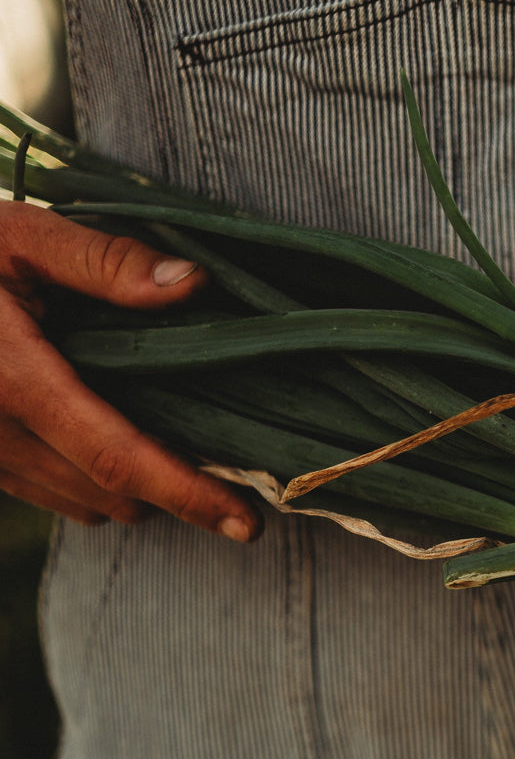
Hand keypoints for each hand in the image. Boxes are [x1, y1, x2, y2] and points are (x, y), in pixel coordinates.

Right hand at [0, 200, 259, 537]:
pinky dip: (93, 481)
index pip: (116, 456)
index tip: (246, 523)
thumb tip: (192, 284)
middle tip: (236, 468)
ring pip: (83, 502)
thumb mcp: (20, 234)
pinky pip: (50, 493)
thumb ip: (105, 261)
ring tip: (180, 449)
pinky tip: (115, 438)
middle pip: (111, 491)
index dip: (188, 494)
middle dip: (175, 491)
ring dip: (134, 487)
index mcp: (11, 378)